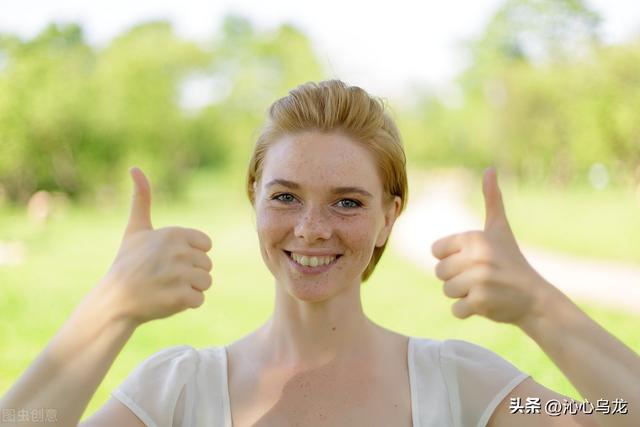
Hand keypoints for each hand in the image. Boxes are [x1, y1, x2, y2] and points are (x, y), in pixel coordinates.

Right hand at [96, 167, 212, 325]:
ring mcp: (180, 275)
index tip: (169, 259)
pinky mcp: (180, 298)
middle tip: (165, 276)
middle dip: (190, 273)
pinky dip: (186, 304)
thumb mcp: (136, 229)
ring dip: (190, 288)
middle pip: (207, 265)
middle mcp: (178, 252)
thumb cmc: (128, 263)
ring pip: (206, 282)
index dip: (191, 254)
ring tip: (166, 287)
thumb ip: (141, 199)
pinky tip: (166, 300)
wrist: (114, 300)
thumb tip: (135, 168)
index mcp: (174, 234)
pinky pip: (199, 300)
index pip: (205, 245)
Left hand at [431, 168, 550, 324]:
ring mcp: (479, 280)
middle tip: (480, 277)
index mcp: (474, 238)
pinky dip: (468, 311)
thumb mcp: (500, 229)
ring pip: (446, 291)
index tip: (472, 260)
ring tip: (483, 289)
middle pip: (439, 273)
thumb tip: (490, 169)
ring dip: (462, 295)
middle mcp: (476, 257)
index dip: (451, 259)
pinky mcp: (481, 302)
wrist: (535, 298)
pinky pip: (456, 310)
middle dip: (456, 278)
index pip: (436, 251)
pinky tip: (486, 303)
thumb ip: (492, 200)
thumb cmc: (512, 261)